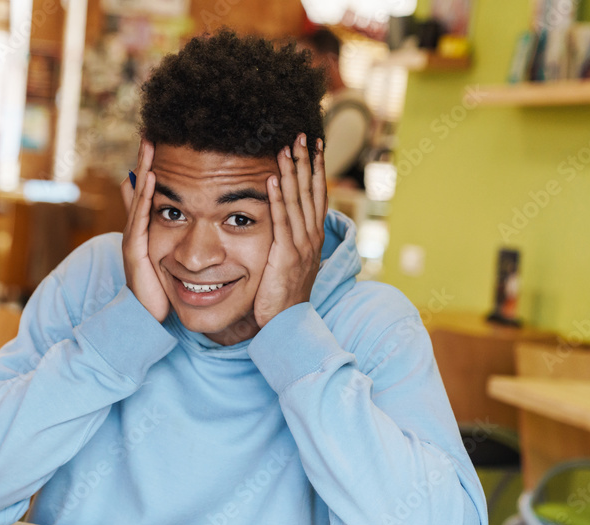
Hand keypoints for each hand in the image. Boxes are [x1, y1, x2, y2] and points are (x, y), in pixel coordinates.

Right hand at [121, 139, 169, 321]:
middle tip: (151, 134)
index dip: (153, 168)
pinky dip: (145, 195)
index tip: (159, 143)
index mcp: (147, 230)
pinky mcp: (135, 250)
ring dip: (144, 170)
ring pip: (139, 198)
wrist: (147, 318)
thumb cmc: (159, 289)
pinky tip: (150, 176)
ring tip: (149, 145)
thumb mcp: (167, 259)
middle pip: (141, 189)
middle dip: (145, 162)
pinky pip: (140, 217)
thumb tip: (181, 227)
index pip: (151, 193)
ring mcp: (134, 238)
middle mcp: (137, 230)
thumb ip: (172, 242)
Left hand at [254, 134, 327, 328]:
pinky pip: (281, 223)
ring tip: (286, 148)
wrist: (287, 325)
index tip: (314, 145)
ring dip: (292, 173)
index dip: (316, 169)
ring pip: (297, 202)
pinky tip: (272, 180)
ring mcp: (301, 247)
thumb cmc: (284, 295)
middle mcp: (311, 238)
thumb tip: (283, 222)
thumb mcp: (289, 262)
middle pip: (310, 192)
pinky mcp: (285, 257)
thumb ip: (289, 240)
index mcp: (313, 237)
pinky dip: (277, 200)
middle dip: (306, 162)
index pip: (317, 195)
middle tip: (302, 134)